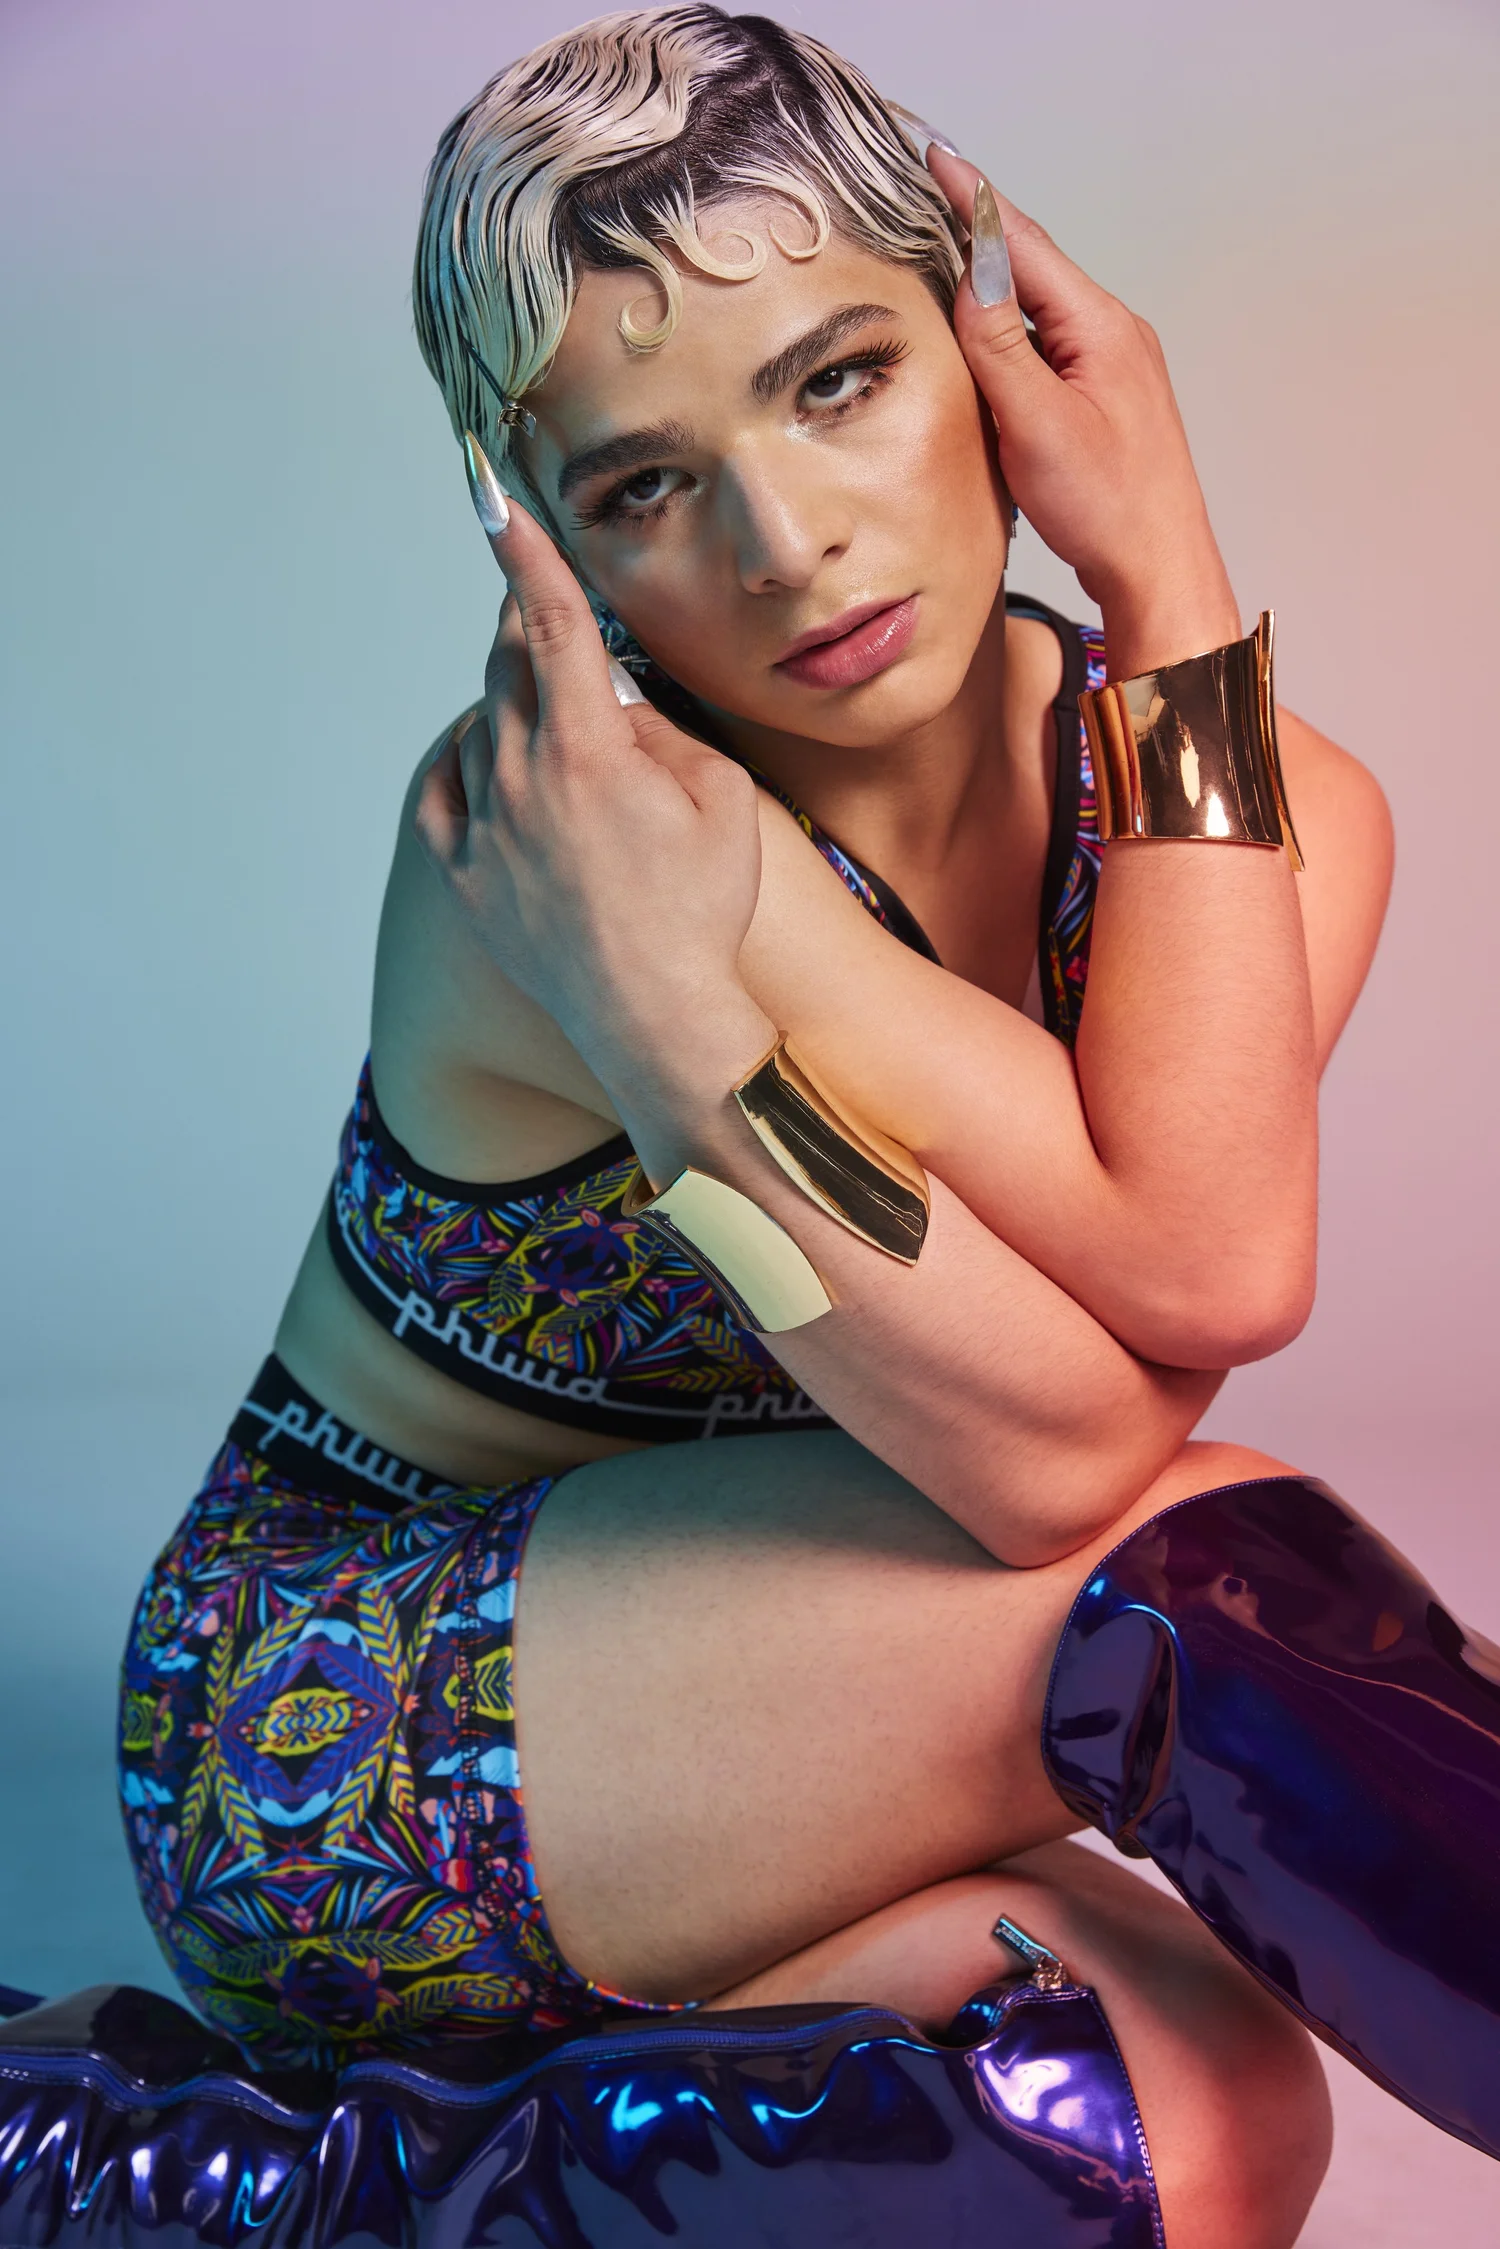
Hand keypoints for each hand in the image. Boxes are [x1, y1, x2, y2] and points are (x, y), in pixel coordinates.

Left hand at [414, 491, 773, 1128]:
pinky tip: (490, 767)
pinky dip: (467, 767)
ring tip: (571, 754)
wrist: (658, 1016)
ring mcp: (484, 830)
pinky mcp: (465, 877)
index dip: (524, 553)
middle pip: (509, 668)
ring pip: (482, 729)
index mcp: (587, 749)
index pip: (549, 624)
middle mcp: (520, 779)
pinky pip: (444, 793)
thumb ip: (659, 727)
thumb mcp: (718, 797)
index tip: (493, 497)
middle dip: (533, 636)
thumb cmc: (702, 910)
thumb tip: (612, 695)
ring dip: (517, 714)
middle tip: (564, 638)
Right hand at [926, 148, 1240, 672]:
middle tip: (930, 194)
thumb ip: (1000, 345)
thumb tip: (973, 274)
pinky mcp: (1107, 395)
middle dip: (981, 232)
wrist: (1159, 567)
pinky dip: (1013, 330)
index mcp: (1100, 328)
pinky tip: (988, 337)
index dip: (975, 201)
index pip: (1024, 245)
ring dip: (995, 283)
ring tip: (946, 255)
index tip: (937, 160)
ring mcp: (1114, 364)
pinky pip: (1050, 344)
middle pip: (1034, 268)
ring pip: (1041, 308)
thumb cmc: (1108, 508)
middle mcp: (1113, 334)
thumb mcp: (1037, 424)